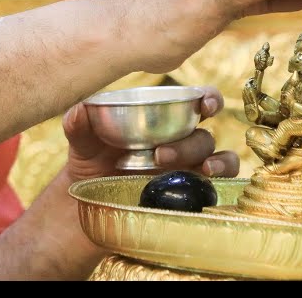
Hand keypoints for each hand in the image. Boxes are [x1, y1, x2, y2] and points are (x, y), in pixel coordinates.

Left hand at [62, 85, 239, 182]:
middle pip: (203, 134)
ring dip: (210, 160)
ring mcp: (190, 170)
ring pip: (218, 157)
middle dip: (187, 142)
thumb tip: (80, 110)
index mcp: (163, 120)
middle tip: (158, 154)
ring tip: (191, 171)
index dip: (208, 98)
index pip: (196, 101)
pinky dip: (223, 180)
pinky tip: (207, 181)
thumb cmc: (90, 161)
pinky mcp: (193, 196)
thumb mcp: (81, 141)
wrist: (87, 204)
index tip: (204, 102)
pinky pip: (220, 186)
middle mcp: (182, 142)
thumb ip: (79, 124)